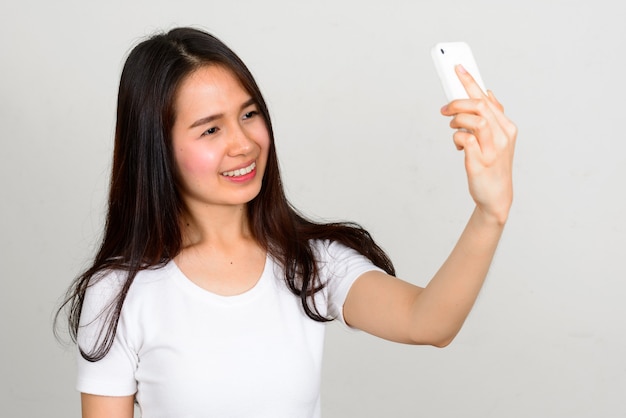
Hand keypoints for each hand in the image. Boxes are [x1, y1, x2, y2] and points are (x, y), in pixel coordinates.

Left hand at [440, 64, 516, 224]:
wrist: (495, 197)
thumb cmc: (492, 166)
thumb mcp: (498, 140)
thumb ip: (493, 117)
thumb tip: (486, 92)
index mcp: (507, 127)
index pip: (487, 98)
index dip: (471, 81)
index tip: (458, 67)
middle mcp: (503, 136)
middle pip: (480, 105)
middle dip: (458, 101)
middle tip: (445, 109)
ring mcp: (492, 149)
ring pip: (474, 119)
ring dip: (457, 120)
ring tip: (453, 128)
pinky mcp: (480, 161)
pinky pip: (464, 140)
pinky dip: (456, 138)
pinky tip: (458, 145)